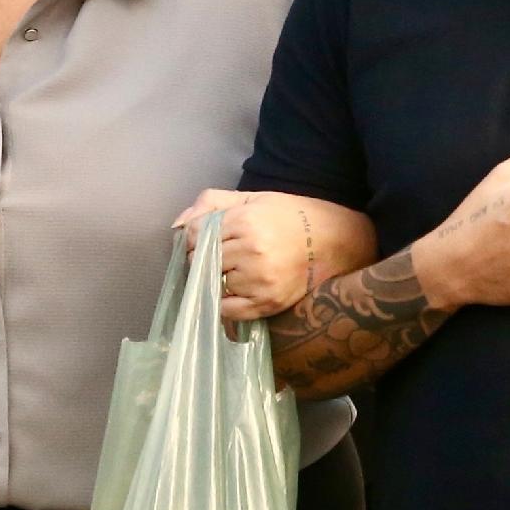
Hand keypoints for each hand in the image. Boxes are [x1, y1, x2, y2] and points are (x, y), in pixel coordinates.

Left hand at [171, 189, 374, 321]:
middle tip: (223, 254)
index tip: (205, 238)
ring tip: (237, 269)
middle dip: (204, 257)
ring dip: (217, 278)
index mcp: (246, 221)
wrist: (333, 241)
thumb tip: (176, 225)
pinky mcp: (267, 303)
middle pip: (201, 260)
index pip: (196, 234)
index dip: (195, 236)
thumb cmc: (288, 216)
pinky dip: (225, 302)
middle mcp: (251, 251)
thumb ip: (211, 203)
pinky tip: (237, 289)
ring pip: (213, 283)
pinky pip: (227, 311)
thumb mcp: (252, 199)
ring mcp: (259, 280)